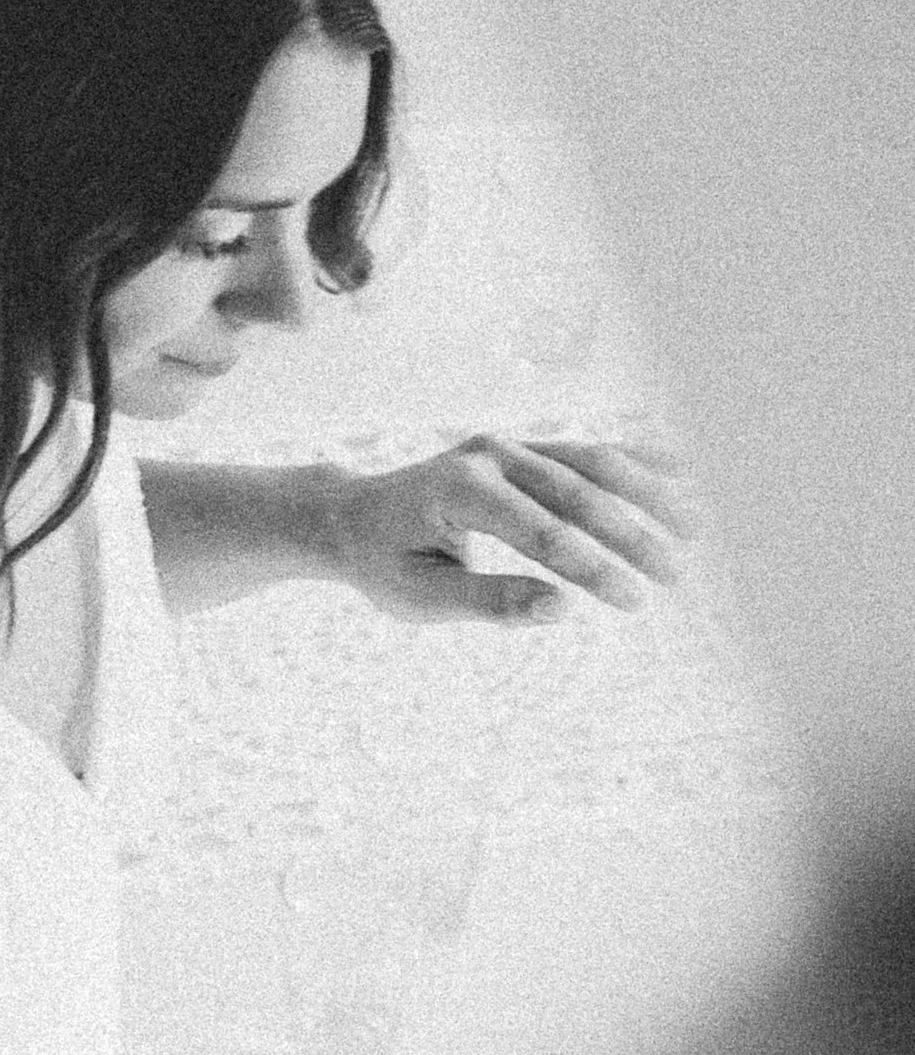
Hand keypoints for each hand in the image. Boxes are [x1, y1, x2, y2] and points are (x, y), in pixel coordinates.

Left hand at [327, 434, 700, 622]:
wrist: (352, 516)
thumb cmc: (384, 564)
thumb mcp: (421, 598)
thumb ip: (490, 602)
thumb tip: (561, 609)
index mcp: (459, 492)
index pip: (541, 533)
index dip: (592, 567)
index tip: (633, 602)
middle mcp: (489, 456)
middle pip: (578, 491)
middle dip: (632, 535)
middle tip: (676, 577)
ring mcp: (510, 445)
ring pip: (594, 460)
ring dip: (651, 492)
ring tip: (702, 527)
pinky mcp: (526, 448)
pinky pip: (590, 452)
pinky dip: (638, 463)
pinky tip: (689, 474)